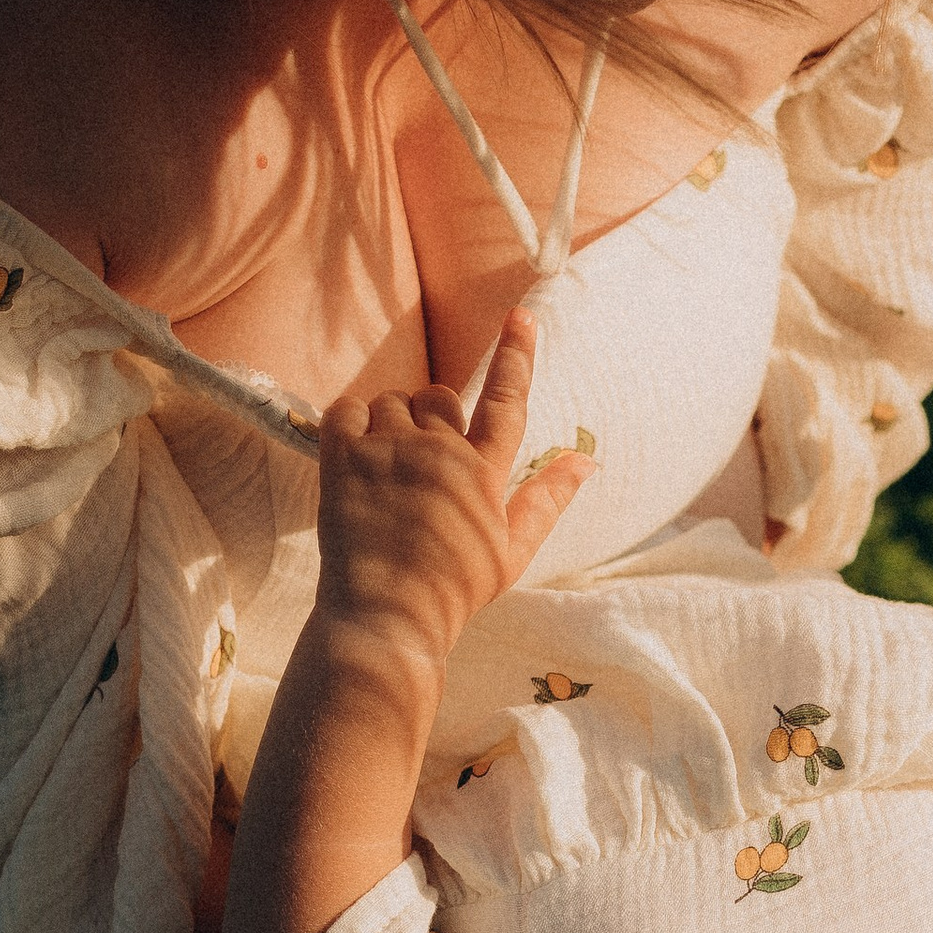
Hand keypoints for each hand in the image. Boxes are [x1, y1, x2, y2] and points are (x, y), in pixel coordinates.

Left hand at [312, 313, 590, 685]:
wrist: (387, 616)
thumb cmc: (454, 589)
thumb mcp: (513, 549)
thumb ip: (548, 498)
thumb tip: (587, 461)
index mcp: (484, 472)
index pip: (506, 400)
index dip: (517, 356)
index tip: (522, 316)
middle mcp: (439, 451)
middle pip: (439, 396)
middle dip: (433, 417)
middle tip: (423, 463)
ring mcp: (390, 451)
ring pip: (391, 402)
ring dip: (391, 425)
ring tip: (388, 471)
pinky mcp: (345, 459)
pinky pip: (346, 408)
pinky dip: (350, 423)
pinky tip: (357, 456)